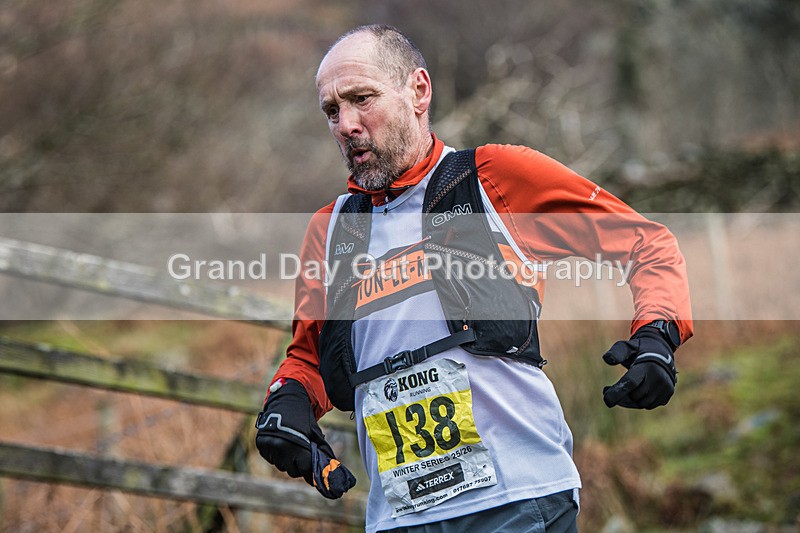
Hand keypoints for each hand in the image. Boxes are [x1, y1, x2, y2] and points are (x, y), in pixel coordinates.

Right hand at [255, 379, 355, 497]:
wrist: (285, 400)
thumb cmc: (303, 418)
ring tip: (292, 446)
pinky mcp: (261, 445)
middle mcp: (280, 448)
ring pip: (281, 466)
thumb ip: (320, 451)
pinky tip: (282, 443)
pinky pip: (271, 459)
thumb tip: (329, 467)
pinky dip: (277, 455)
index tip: (313, 473)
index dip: (310, 471)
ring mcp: (269, 447)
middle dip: (299, 466)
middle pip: (293, 471)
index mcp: (296, 446)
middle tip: (303, 456)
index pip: (305, 469)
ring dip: (288, 461)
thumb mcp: (314, 433)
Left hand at [602, 328, 677, 408]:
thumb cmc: (639, 349)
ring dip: (631, 399)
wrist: (661, 351)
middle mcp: (659, 378)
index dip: (617, 392)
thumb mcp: (626, 347)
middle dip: (622, 393)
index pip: (631, 383)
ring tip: (625, 388)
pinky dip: (640, 401)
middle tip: (609, 388)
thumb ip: (616, 352)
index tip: (607, 401)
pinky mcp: (668, 393)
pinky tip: (635, 391)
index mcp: (647, 366)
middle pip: (634, 396)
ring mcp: (666, 387)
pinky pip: (649, 405)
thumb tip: (607, 359)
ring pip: (642, 403)